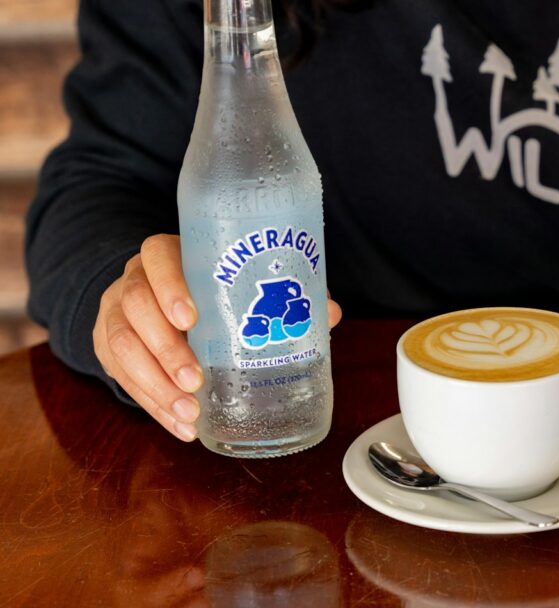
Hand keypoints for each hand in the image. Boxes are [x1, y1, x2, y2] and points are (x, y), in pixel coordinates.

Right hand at [93, 234, 342, 441]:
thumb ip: (282, 294)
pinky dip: (152, 405)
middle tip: (195, 379)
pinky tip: (181, 425)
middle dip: (165, 348)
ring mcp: (116, 313)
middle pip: (136, 307)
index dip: (170, 286)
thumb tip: (329, 313)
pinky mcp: (108, 347)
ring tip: (190, 412)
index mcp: (169, 255)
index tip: (191, 318)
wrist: (161, 301)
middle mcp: (135, 280)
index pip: (157, 257)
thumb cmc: (213, 289)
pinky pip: (121, 377)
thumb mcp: (238, 283)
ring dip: (155, 385)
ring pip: (121, 345)